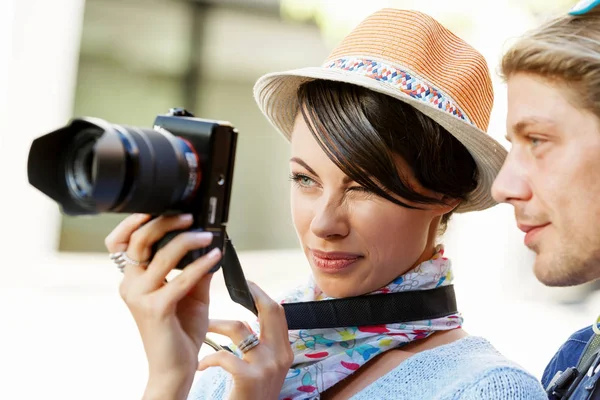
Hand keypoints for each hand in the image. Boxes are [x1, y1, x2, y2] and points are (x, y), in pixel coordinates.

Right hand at [104, 213, 222, 399]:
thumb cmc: (180, 330)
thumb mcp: (191, 293)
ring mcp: (140, 297)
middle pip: (138, 242)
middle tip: (189, 217)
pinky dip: (199, 266)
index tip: (156, 206)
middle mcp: (130, 285)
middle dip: (164, 222)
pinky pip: (179, 280)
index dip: (132, 222)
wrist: (175, 367)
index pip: (120, 243)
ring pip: (160, 257)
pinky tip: (214, 257)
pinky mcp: (156, 309)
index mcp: (133, 279)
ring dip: (187, 241)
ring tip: (207, 235)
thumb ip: (197, 269)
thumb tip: (210, 243)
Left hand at [198, 282, 293, 399]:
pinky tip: (200, 365)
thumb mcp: (264, 370)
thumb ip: (260, 346)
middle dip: (251, 293)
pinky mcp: (250, 378)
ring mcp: (267, 366)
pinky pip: (223, 355)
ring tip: (203, 329)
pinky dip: (207, 358)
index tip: (246, 286)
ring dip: (215, 325)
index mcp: (285, 351)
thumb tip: (247, 322)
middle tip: (232, 287)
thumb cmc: (251, 397)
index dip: (262, 295)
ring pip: (239, 327)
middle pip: (269, 309)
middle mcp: (281, 355)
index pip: (278, 312)